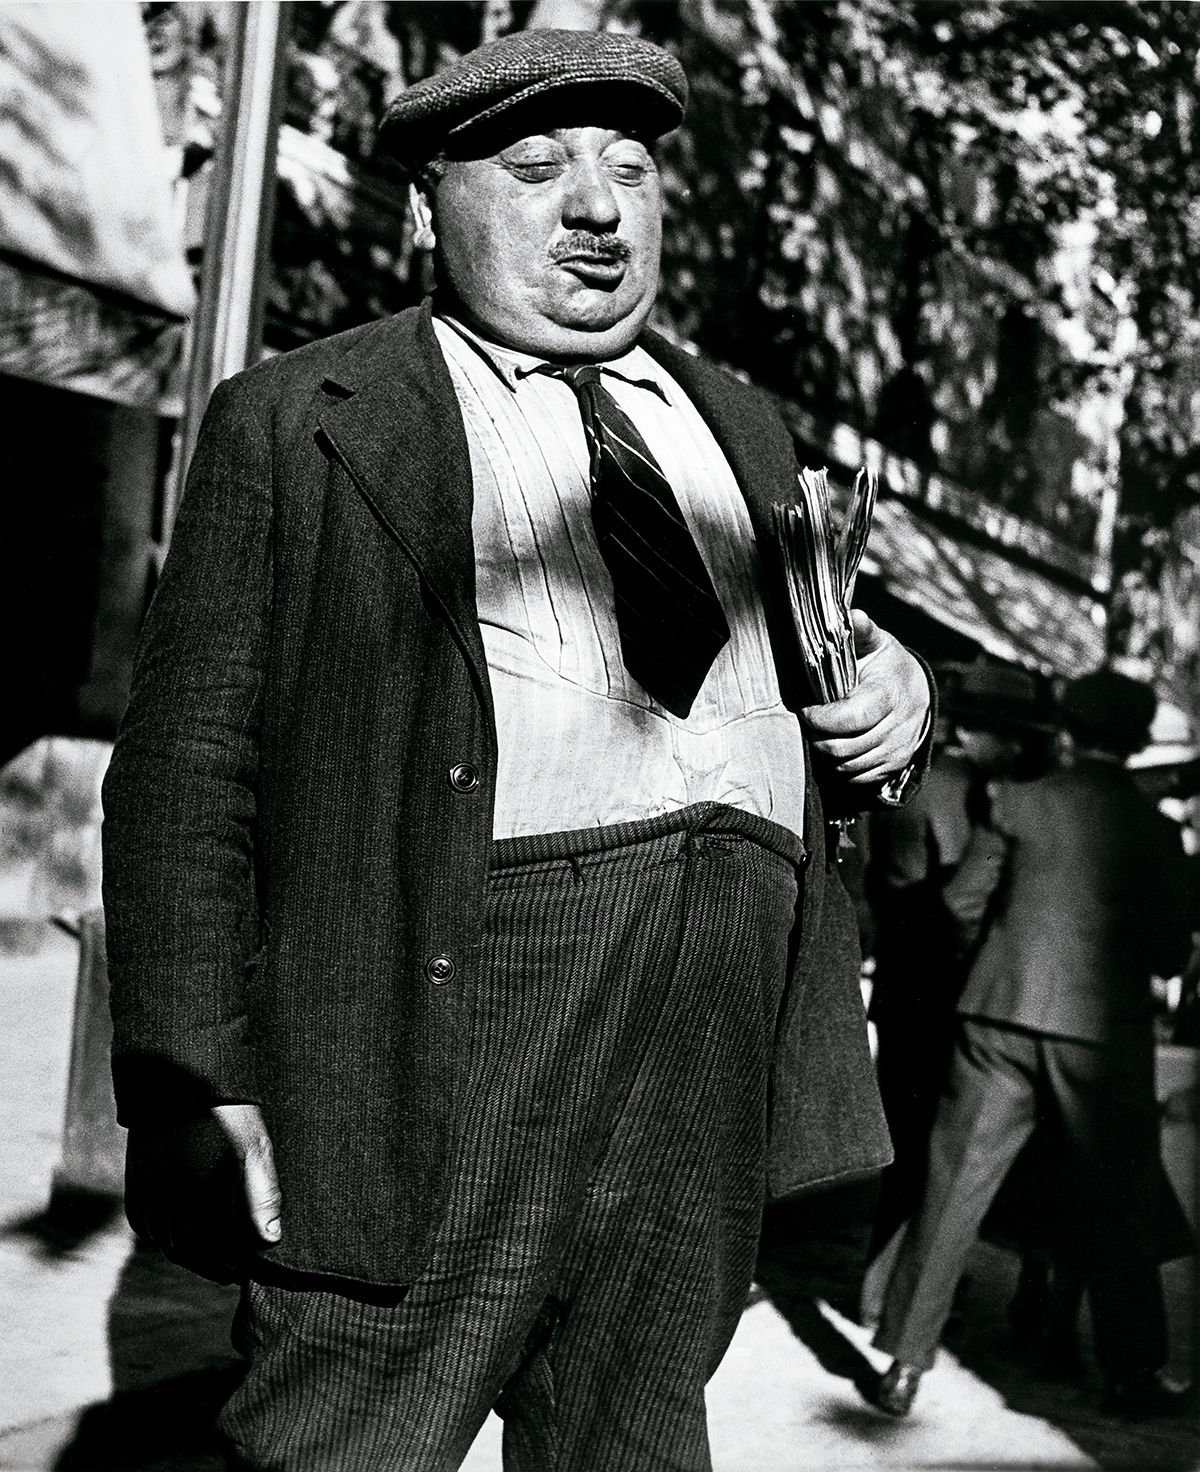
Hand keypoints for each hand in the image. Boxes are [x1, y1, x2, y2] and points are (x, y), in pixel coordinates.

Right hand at [124, 1102, 280, 1282]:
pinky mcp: (137, 1191)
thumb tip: (269, 1239)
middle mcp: (172, 1206)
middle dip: (217, 1264)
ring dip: (193, 1256)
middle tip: (235, 1269)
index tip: (251, 1265)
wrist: (176, 1080)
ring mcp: (151, 1200)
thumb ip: (262, 1195)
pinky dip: (165, 1239)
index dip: (239, 1262)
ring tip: (214, 1258)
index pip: (222, 1252)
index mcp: (203, 1200)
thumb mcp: (252, 1147)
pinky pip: (149, 1229)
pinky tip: (180, 1238)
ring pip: (171, 1246)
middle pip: (195, 1254)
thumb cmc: (224, 1113)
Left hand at [801, 611, 929, 784]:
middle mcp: (897, 727)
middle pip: (844, 748)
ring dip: (826, 755)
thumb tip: (853, 615)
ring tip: (819, 735)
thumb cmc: (886, 665)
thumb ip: (862, 632)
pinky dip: (841, 769)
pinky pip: (858, 779)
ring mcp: (897, 750)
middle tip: (807, 725)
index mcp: (888, 695)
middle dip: (817, 739)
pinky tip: (835, 748)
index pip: (850, 718)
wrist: (917, 692)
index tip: (805, 710)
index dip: (820, 719)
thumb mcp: (876, 644)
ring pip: (848, 767)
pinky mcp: (894, 766)